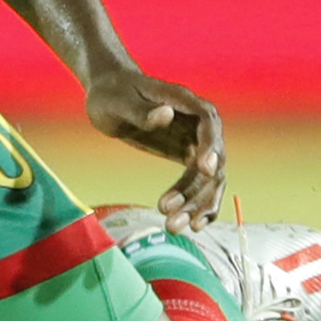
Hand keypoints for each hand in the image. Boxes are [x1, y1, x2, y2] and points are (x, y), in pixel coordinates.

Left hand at [84, 65, 225, 228]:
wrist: (108, 94)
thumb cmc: (111, 93)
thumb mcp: (119, 101)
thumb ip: (142, 111)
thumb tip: (166, 115)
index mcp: (186, 103)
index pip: (208, 122)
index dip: (211, 145)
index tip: (205, 169)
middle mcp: (199, 123)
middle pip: (212, 159)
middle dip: (197, 190)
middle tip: (170, 215)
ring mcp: (195, 141)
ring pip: (209, 178)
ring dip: (197, 204)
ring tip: (173, 227)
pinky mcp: (187, 156)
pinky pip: (200, 183)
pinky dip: (198, 203)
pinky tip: (191, 225)